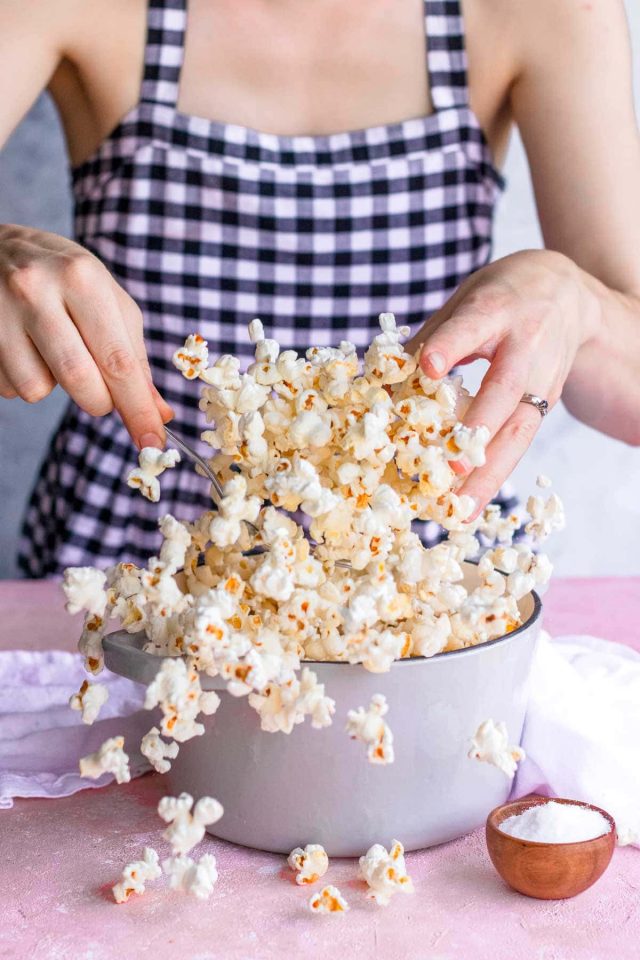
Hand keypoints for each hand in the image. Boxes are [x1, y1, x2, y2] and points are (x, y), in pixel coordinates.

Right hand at [0, 224, 172, 447]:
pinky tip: (22, 347)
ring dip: (54, 386)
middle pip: (80, 382)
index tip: (153, 440)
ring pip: (37, 390)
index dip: (138, 408)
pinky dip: (24, 378)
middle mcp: (37, 291)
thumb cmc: (63, 277)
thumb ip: (133, 356)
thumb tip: (158, 412)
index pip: (118, 360)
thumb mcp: (106, 298)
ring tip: (50, 349)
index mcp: (82, 278)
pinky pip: (9, 387)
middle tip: (101, 393)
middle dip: (100, 403)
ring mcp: (0, 313)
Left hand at [406, 250, 600, 517]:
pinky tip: (472, 502)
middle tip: (452, 469)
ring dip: (490, 473)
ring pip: (519, 430)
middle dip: (479, 431)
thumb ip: (429, 338)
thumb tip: (379, 381)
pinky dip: (496, 473)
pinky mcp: (548, 403)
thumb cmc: (502, 296)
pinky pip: (520, 441)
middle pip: (506, 391)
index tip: (428, 366)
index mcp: (497, 309)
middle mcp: (526, 345)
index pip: (472, 327)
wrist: (568, 293)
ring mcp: (543, 378)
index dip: (451, 346)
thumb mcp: (464, 300)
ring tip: (463, 510)